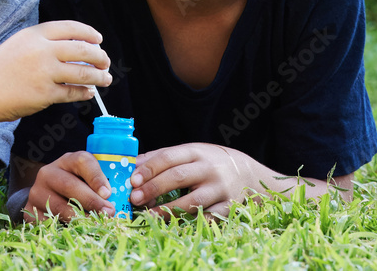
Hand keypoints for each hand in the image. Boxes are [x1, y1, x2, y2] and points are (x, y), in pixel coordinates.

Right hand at [0, 21, 110, 121]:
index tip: (99, 40)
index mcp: (35, 34)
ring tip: (105, 79)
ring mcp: (44, 73)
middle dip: (100, 57)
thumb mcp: (20, 44)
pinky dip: (84, 93)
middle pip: (84, 50)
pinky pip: (73, 93)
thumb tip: (79, 48)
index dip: (90, 34)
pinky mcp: (45, 95)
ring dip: (99, 76)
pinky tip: (88, 93)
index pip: (72, 29)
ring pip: (84, 73)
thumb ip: (45, 43)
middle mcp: (42, 50)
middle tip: (105, 62)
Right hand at [23, 151, 115, 221]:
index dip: (96, 176)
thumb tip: (124, 197)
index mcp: (67, 161)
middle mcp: (48, 173)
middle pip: (69, 185)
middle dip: (91, 201)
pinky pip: (48, 222)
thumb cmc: (75, 186)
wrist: (45, 196)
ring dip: (80, 218)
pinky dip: (64, 228)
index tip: (108, 193)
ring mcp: (36, 192)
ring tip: (96, 225)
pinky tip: (78, 231)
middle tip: (109, 213)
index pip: (82, 161)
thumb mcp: (86, 179)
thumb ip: (103, 184)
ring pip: (59, 207)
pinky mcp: (30, 211)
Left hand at [130, 143, 257, 218]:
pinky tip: (176, 224)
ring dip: (169, 209)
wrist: (244, 172)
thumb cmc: (206, 162)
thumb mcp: (187, 152)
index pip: (169, 157)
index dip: (150, 168)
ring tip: (149, 215)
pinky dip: (192, 222)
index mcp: (195, 152)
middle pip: (178, 177)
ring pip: (192, 200)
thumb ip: (160, 157)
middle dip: (154, 188)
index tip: (133, 180)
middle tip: (135, 198)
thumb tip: (132, 166)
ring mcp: (220, 188)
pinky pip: (208, 217)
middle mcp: (209, 169)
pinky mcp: (228, 206)